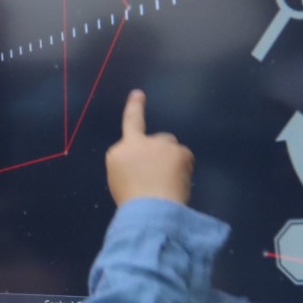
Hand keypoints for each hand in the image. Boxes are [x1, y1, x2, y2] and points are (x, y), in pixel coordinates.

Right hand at [105, 90, 192, 205]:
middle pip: (157, 140)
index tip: (139, 94)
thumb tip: (143, 162)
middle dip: (161, 152)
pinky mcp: (179, 152)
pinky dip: (183, 169)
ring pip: (172, 149)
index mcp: (119, 152)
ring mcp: (161, 145)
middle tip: (160, 175)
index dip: (135, 107)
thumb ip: (129, 164)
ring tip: (169, 184)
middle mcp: (139, 143)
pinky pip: (185, 159)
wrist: (149, 209)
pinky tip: (178, 184)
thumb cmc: (130, 201)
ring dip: (172, 161)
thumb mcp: (118, 180)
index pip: (129, 125)